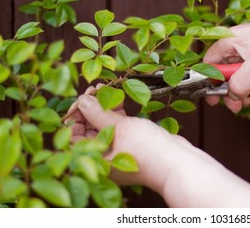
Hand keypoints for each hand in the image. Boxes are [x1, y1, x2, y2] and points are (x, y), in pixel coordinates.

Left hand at [66, 87, 249, 206]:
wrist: (178, 161)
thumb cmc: (148, 151)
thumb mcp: (119, 128)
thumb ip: (98, 113)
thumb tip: (83, 100)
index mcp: (94, 160)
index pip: (72, 138)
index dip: (75, 117)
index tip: (81, 100)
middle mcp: (103, 157)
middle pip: (87, 130)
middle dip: (90, 108)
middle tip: (94, 90)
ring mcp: (117, 150)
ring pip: (103, 126)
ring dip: (103, 107)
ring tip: (105, 88)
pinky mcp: (130, 143)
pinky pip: (117, 126)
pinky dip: (116, 113)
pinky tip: (117, 99)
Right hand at [203, 19, 249, 111]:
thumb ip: (238, 85)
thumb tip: (231, 96)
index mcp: (231, 41)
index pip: (210, 62)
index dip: (209, 81)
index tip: (212, 96)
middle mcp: (240, 44)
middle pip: (225, 70)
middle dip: (228, 90)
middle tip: (232, 106)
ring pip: (240, 73)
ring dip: (242, 90)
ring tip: (246, 103)